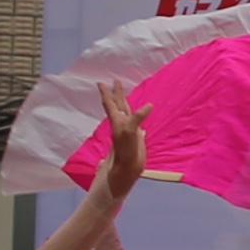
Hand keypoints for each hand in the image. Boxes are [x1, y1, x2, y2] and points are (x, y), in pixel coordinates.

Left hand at [93, 86, 146, 205]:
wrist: (127, 168)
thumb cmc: (125, 150)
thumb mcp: (130, 131)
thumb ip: (137, 117)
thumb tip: (149, 105)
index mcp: (117, 120)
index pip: (110, 103)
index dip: (107, 93)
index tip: (100, 82)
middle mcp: (122, 122)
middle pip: (118, 104)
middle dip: (116, 93)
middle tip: (115, 81)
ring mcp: (128, 129)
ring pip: (126, 111)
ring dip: (124, 102)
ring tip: (123, 94)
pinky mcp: (136, 136)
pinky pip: (136, 121)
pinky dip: (138, 115)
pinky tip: (140, 114)